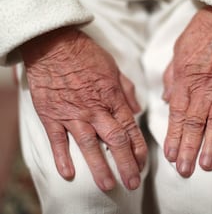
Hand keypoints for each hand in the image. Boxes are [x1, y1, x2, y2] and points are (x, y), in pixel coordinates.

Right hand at [21, 27, 146, 190]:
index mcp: (112, 98)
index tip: (143, 164)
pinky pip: (57, 140)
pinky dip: (62, 158)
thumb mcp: (115, 68)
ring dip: (99, 167)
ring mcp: (72, 114)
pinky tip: (69, 174)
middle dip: (125, 164)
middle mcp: (95, 109)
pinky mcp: (51, 115)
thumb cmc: (87, 55)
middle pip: (114, 141)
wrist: (55, 44)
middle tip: (132, 182)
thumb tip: (136, 110)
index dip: (138, 149)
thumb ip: (127, 91)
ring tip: (108, 185)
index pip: (130, 129)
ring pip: (88, 145)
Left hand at [163, 6, 211, 176]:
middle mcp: (204, 90)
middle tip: (184, 170)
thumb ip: (171, 80)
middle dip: (188, 149)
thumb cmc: (199, 35)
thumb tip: (167, 100)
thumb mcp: (177, 55)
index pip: (177, 116)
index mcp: (186, 82)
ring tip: (206, 166)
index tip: (170, 155)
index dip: (173, 137)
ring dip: (211, 146)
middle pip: (195, 124)